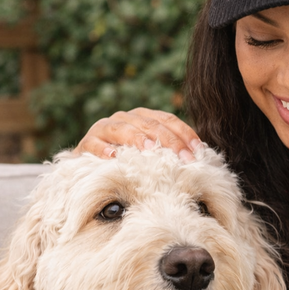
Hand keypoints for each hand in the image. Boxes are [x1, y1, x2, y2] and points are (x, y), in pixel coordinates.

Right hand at [75, 108, 201, 161]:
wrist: (90, 171)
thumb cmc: (128, 165)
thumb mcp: (152, 158)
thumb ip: (171, 153)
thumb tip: (202, 159)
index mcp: (143, 118)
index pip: (167, 120)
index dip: (184, 134)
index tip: (198, 151)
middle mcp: (124, 119)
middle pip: (149, 124)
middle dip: (168, 141)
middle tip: (183, 158)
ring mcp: (104, 129)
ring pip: (123, 128)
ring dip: (137, 139)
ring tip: (150, 150)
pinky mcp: (86, 144)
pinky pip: (94, 144)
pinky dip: (103, 149)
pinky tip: (113, 157)